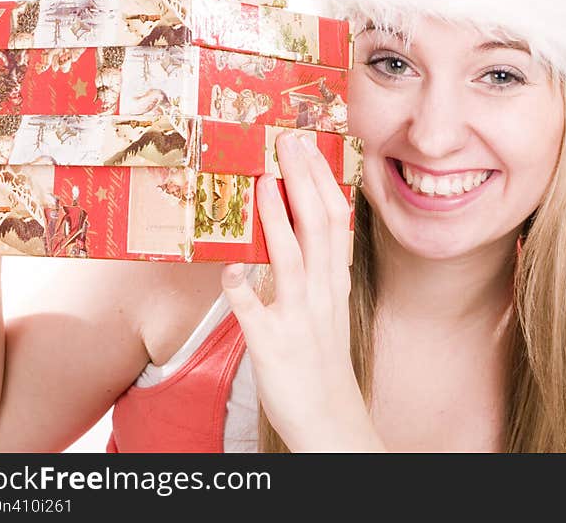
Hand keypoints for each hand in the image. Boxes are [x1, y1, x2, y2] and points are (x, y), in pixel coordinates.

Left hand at [220, 130, 383, 451]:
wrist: (330, 420)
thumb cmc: (324, 359)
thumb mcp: (330, 307)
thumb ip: (318, 269)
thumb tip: (300, 227)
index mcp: (335, 282)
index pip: (335, 221)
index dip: (322, 181)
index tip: (308, 148)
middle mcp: (322, 295)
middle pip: (318, 228)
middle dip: (304, 182)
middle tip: (288, 144)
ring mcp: (299, 319)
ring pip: (291, 260)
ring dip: (277, 219)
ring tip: (264, 181)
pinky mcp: (272, 346)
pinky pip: (254, 314)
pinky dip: (241, 290)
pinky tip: (229, 267)